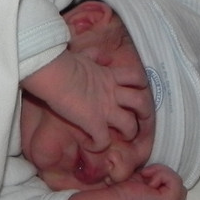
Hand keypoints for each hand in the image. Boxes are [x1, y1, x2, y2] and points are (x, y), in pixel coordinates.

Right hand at [20, 48, 151, 150]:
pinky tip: (90, 144)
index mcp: (110, 76)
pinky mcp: (94, 123)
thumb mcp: (83, 56)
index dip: (140, 85)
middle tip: (140, 119)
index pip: (136, 77)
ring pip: (130, 125)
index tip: (133, 92)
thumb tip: (95, 54)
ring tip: (122, 136)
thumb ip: (92, 56)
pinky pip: (103, 141)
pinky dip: (98, 145)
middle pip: (142, 102)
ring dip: (129, 132)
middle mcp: (112, 93)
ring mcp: (105, 109)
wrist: (54, 73)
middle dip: (145, 113)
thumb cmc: (63, 63)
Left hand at [55, 164, 186, 199]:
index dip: (160, 177)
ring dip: (160, 174)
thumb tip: (157, 166)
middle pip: (177, 183)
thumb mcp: (142, 180)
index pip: (174, 186)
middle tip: (144, 178)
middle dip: (162, 175)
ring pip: (177, 180)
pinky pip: (175, 180)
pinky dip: (161, 175)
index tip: (143, 179)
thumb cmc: (122, 190)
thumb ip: (154, 176)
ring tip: (145, 180)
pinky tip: (147, 183)